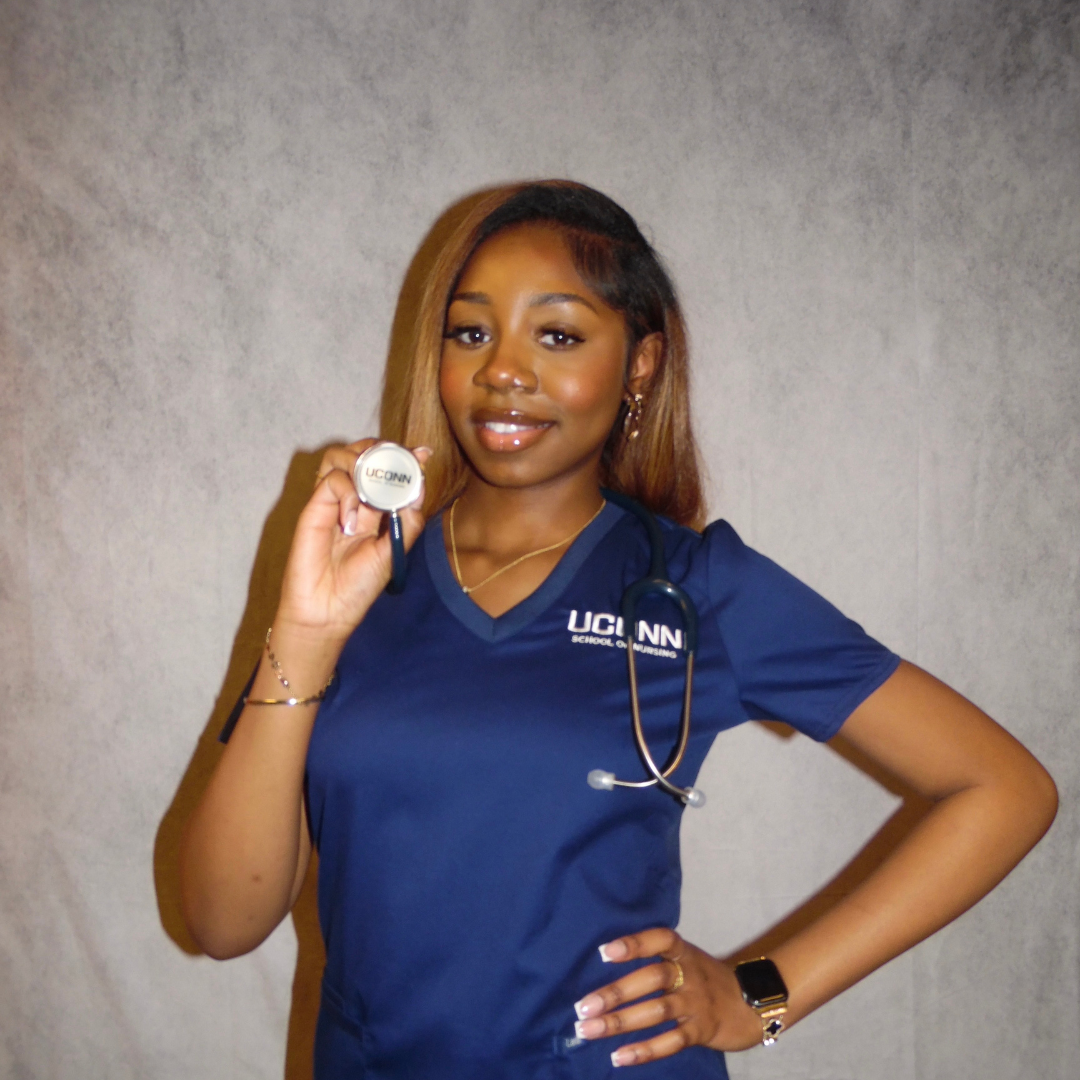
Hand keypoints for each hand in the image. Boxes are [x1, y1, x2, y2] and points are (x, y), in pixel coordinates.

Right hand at [275, 439, 429, 640]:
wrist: (327, 611)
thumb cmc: (358, 586)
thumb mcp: (393, 553)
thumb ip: (407, 521)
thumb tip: (418, 487)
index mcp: (376, 509)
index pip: (388, 470)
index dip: (403, 458)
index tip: (422, 454)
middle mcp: (355, 500)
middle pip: (363, 454)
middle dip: (381, 451)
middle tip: (395, 463)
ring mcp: (333, 502)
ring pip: (341, 457)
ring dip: (361, 462)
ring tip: (371, 486)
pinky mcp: (314, 508)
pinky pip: (330, 480)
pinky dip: (347, 492)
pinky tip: (351, 521)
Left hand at [572, 929, 763, 1066]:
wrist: (753, 1003)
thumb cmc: (705, 979)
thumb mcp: (686, 960)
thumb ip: (656, 961)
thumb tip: (605, 967)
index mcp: (684, 952)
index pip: (661, 939)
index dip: (634, 943)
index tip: (604, 953)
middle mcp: (690, 974)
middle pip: (652, 979)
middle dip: (615, 993)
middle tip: (583, 1007)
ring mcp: (697, 1004)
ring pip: (656, 1012)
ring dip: (620, 1022)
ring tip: (589, 1030)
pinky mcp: (701, 1031)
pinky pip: (671, 1042)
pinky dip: (644, 1050)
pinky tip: (619, 1056)